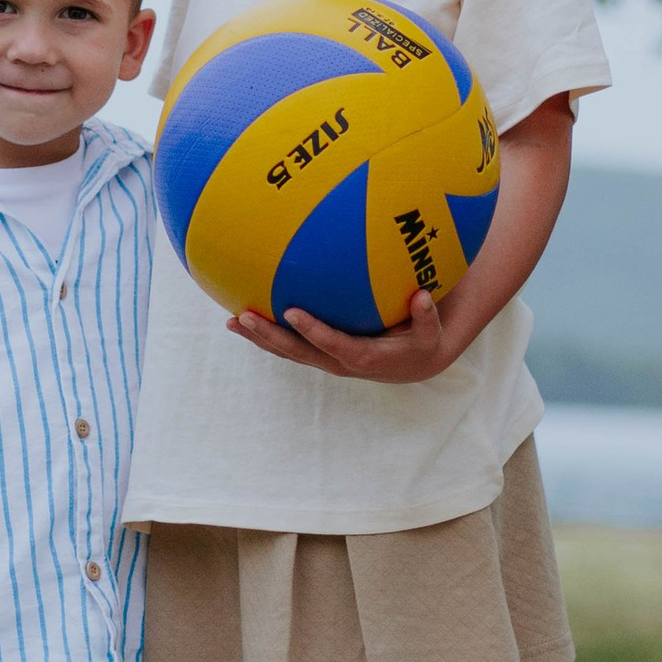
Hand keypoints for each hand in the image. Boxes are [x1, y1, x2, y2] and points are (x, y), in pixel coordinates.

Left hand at [227, 290, 454, 384]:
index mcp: (362, 356)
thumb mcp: (429, 334)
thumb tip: (424, 296)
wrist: (412, 365)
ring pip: (287, 351)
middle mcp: (337, 362)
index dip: (312, 331)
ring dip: (259, 338)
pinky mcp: (318, 354)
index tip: (292, 311)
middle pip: (297, 352)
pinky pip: (289, 346)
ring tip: (231, 321)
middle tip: (243, 317)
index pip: (332, 344)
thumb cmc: (420, 343)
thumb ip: (426, 317)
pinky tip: (244, 318)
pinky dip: (266, 335)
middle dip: (269, 335)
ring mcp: (325, 359)